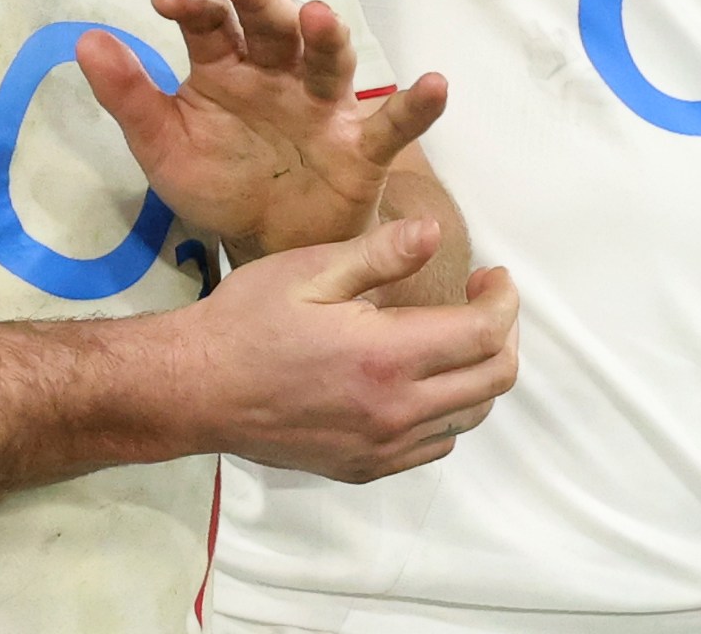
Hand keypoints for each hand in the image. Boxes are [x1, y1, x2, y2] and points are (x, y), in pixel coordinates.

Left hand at [78, 0, 446, 256]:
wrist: (263, 248)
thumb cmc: (216, 184)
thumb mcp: (162, 146)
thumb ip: (128, 96)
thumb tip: (84, 39)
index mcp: (226, 68)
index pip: (211, 25)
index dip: (194, 6)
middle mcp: (277, 75)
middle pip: (272, 29)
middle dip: (257, 0)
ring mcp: (322, 107)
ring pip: (328, 61)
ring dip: (326, 36)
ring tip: (318, 16)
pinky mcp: (360, 148)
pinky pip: (392, 124)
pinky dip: (416, 104)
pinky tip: (435, 84)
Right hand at [164, 216, 517, 482]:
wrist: (196, 389)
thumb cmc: (247, 320)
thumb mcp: (309, 271)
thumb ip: (379, 254)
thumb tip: (435, 233)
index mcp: (387, 356)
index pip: (485, 336)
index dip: (504, 301)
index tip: (492, 275)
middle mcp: (396, 411)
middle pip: (492, 382)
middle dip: (504, 335)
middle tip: (482, 300)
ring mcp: (382, 448)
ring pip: (468, 418)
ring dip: (478, 375)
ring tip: (455, 337)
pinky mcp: (365, 467)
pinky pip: (433, 444)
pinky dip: (447, 411)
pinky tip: (420, 380)